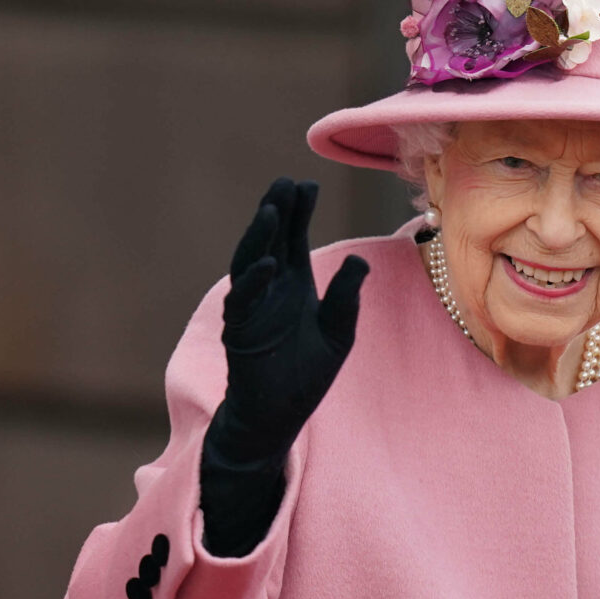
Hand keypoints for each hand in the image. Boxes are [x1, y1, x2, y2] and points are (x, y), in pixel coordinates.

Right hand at [212, 178, 368, 464]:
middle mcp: (269, 290)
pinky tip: (268, 263)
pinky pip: (242, 302)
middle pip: (269, 241)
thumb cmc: (306, 375)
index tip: (307, 184)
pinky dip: (253, 282)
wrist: (279, 416)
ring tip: (271, 210)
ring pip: (249, 262)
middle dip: (276, 212)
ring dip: (259, 237)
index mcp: (294, 285)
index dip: (298, 212)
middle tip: (285, 182)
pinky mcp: (240, 332)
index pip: (293, 238)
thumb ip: (346, 297)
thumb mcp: (338, 332)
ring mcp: (251, 308)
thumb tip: (359, 260)